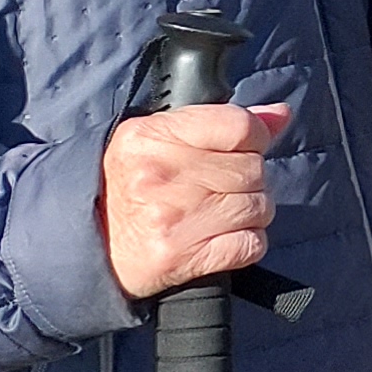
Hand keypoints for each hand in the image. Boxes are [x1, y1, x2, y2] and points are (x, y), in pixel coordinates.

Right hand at [100, 99, 289, 300]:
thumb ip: (222, 123)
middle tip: (220, 189)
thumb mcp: (158, 141)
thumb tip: (280, 115)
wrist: (90, 248)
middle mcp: (162, 175)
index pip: (241, 125)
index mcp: (151, 136)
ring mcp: (174, 217)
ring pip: (260, 207)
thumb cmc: (129, 188)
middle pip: (254, 169)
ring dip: (250, 213)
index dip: (253, 138)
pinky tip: (218, 239)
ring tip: (217, 214)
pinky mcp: (183, 257)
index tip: (241, 150)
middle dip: (248, 180)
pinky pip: (252, 244)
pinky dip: (246, 244)